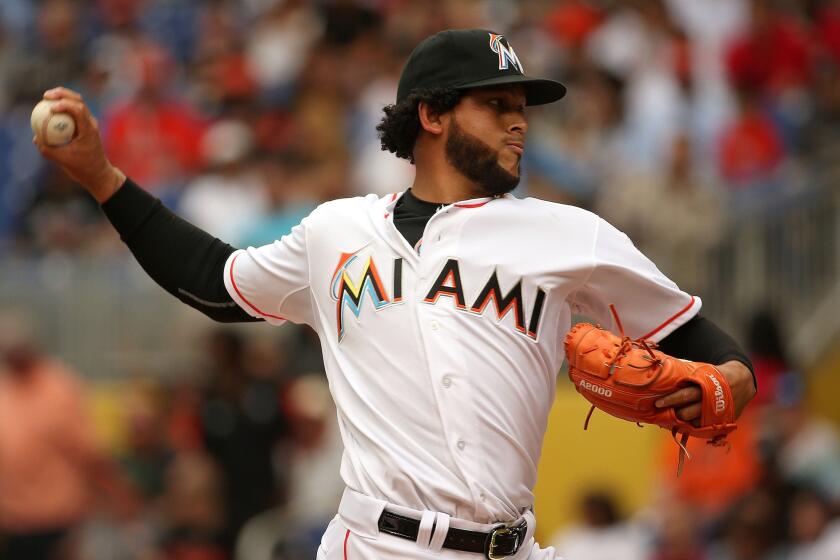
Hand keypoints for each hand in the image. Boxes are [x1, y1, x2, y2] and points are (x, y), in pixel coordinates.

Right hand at [33, 87, 124, 202]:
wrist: (98, 174)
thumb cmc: (83, 168)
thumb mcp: (64, 161)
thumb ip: (48, 150)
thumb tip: (35, 138)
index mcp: (89, 130)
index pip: (79, 110)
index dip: (64, 104)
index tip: (51, 108)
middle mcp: (91, 123)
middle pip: (78, 100)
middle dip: (62, 94)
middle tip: (46, 96)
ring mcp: (89, 124)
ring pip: (77, 104)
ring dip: (62, 97)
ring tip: (46, 98)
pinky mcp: (85, 127)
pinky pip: (73, 113)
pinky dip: (62, 108)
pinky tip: (49, 110)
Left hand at [655, 360, 755, 423]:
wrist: (742, 382)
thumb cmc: (714, 375)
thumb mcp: (701, 371)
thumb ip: (684, 374)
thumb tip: (660, 371)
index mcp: (705, 386)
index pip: (685, 395)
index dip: (670, 400)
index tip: (657, 403)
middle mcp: (711, 402)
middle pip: (687, 412)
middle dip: (673, 412)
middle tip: (661, 411)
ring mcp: (716, 414)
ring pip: (694, 422)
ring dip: (682, 421)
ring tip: (671, 416)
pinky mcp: (721, 422)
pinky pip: (702, 428)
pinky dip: (692, 426)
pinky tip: (683, 422)